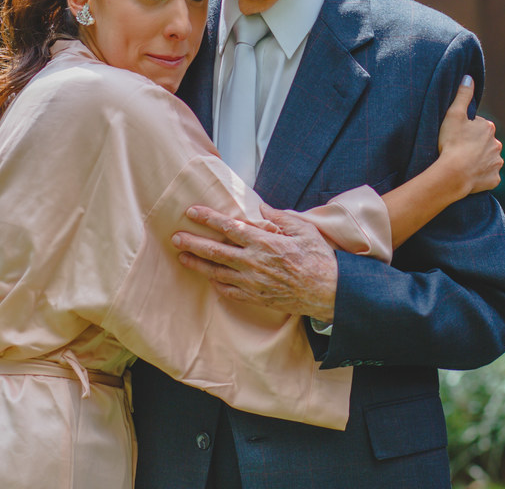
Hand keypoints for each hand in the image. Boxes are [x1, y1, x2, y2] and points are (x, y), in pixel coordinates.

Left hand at [172, 205, 337, 320]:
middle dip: (193, 242)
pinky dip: (216, 284)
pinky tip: (208, 278)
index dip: (208, 218)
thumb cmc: (319, 259)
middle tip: (175, 237)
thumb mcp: (304, 230)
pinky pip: (229, 291)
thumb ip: (280, 217)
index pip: (229, 228)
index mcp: (265, 243)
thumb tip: (261, 207)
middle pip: (215, 251)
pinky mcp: (256, 298)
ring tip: (182, 256)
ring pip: (217, 272)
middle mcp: (254, 263)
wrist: (329, 293)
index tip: (193, 212)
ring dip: (198, 264)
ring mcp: (253, 283)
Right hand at [438, 76, 502, 195]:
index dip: (465, 131)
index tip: (455, 137)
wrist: (453, 174)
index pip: (477, 127)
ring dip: (478, 160)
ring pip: (487, 159)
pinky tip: (469, 176)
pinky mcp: (495, 179)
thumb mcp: (453, 114)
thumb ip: (462, 95)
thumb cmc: (451, 142)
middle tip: (457, 150)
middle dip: (474, 146)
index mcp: (488, 127)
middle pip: (483, 143)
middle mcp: (497, 144)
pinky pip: (488, 176)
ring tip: (462, 164)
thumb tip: (469, 77)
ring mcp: (497, 163)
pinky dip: (480, 175)